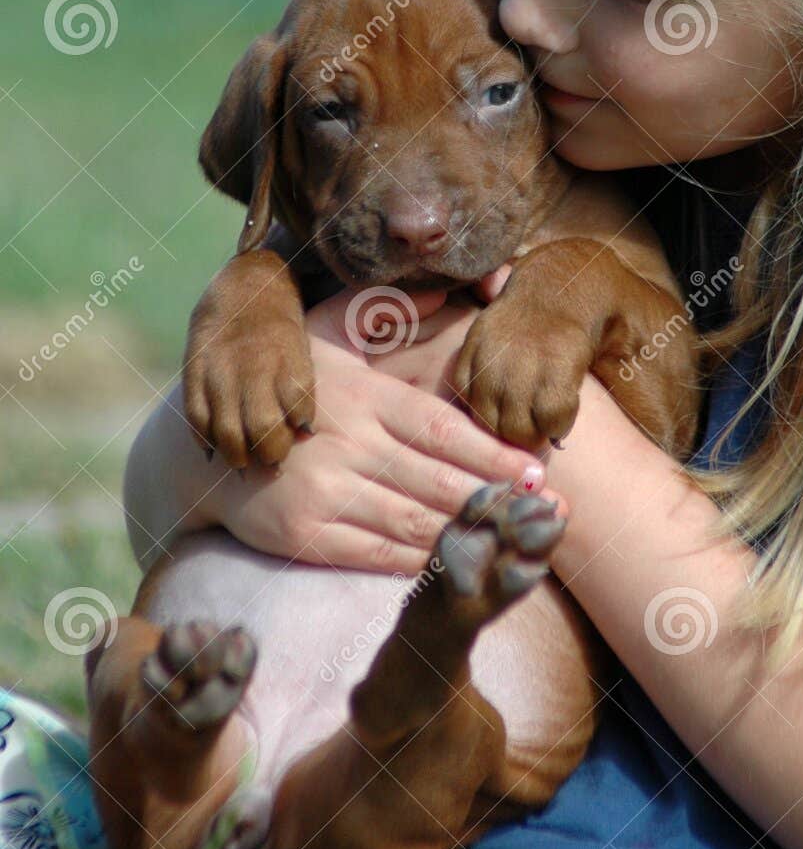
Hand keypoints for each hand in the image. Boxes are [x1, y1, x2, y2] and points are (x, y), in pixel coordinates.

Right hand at [211, 278, 546, 573]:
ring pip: (412, 520)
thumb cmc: (290, 390)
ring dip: (468, 532)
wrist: (213, 456)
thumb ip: (379, 310)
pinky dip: (420, 561)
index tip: (531, 466)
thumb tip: (440, 288)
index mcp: (362, 398)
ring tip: (514, 537)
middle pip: (435, 478)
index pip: (438, 427)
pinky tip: (457, 561)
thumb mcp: (323, 334)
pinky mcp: (305, 535)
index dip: (489, 450)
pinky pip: (376, 554)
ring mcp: (323, 493)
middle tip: (543, 507)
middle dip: (494, 495)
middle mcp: (345, 445)